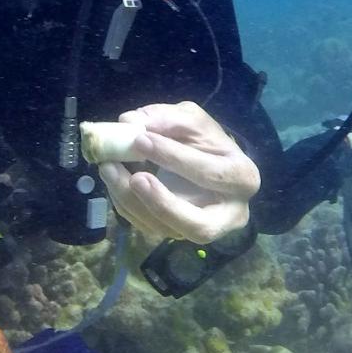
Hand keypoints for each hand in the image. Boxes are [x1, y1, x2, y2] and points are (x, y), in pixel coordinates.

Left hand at [91, 101, 259, 244]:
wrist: (205, 162)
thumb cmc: (204, 141)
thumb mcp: (192, 120)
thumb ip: (167, 119)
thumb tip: (129, 123)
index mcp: (242, 178)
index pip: (213, 174)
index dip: (176, 158)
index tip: (140, 139)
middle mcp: (229, 214)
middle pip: (200, 226)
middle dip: (163, 204)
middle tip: (134, 177)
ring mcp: (201, 229)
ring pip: (167, 230)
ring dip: (133, 202)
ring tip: (109, 169)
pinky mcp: (176, 234)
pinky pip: (149, 228)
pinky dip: (126, 205)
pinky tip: (113, 181)